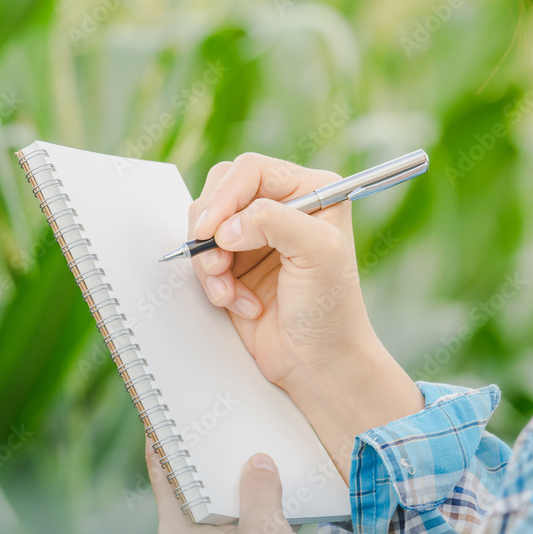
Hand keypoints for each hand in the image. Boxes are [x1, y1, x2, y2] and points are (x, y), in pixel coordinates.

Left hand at [145, 445, 322, 533]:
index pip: (163, 477)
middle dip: (211, 479)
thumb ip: (259, 489)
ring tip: (257, 493)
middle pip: (185, 502)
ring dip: (226, 511)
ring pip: (200, 528)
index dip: (162, 444)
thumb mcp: (271, 532)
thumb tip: (256, 462)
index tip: (157, 418)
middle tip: (231, 451)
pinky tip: (258, 530)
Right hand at [188, 153, 423, 479]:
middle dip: (212, 228)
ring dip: (210, 261)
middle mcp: (282, 207)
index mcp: (311, 191)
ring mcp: (255, 236)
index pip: (252, 171)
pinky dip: (212, 281)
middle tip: (217, 262)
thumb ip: (275, 222)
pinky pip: (202, 257)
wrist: (316, 363)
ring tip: (229, 292)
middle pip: (221, 190)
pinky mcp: (234, 264)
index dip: (226, 195)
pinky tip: (237, 303)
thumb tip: (227, 225)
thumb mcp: (317, 253)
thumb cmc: (330, 311)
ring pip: (205, 225)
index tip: (212, 230)